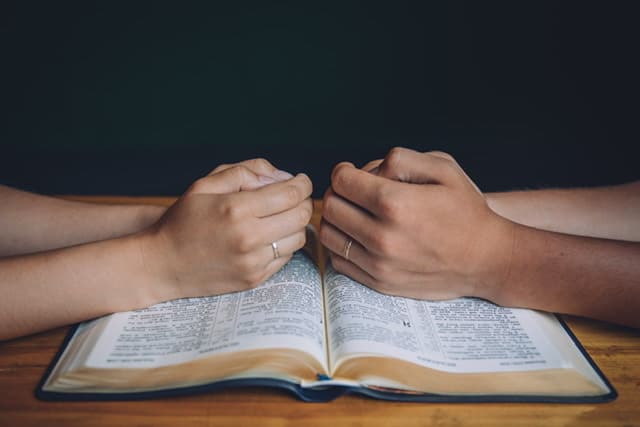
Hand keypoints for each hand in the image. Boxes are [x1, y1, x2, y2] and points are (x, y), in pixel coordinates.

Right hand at [142, 159, 312, 299]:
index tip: (302, 180)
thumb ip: (244, 172)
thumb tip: (281, 176)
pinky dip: (284, 244)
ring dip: (296, 224)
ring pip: (298, 238)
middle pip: (300, 216)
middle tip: (296, 196)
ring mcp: (253, 262)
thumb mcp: (205, 185)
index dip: (302, 183)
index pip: (290, 194)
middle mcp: (248, 237)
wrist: (162, 264)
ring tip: (281, 216)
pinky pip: (286, 258)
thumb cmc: (183, 219)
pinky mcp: (254, 279)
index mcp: (237, 209)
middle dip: (303, 202)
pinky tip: (269, 236)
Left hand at [320, 147, 512, 300]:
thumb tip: (365, 170)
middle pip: (330, 206)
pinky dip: (342, 244)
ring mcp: (379, 264)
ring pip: (329, 234)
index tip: (352, 172)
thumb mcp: (443, 168)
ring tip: (355, 213)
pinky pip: (339, 260)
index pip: (341, 181)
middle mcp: (382, 237)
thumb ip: (399, 158)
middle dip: (338, 192)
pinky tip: (360, 235)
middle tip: (354, 191)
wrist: (488, 259)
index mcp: (395, 204)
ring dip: (336, 219)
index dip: (343, 171)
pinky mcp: (379, 283)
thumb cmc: (466, 210)